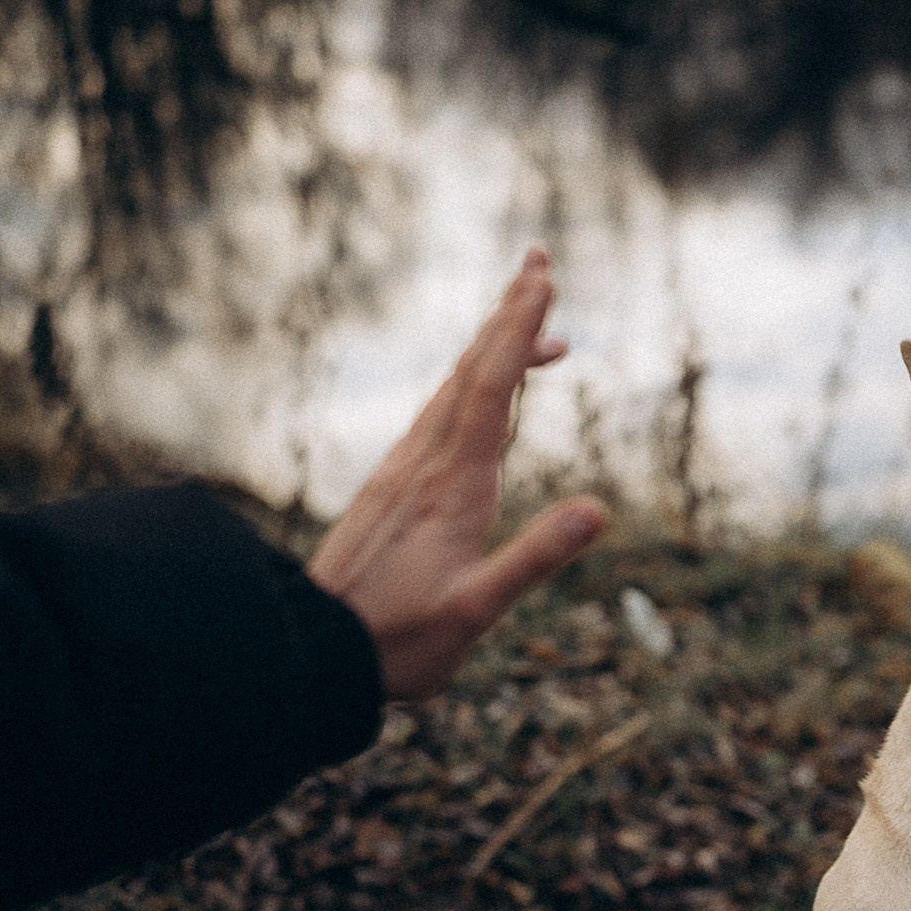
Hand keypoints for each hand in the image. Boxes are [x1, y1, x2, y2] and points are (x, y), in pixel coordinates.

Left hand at [307, 249, 605, 699]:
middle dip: (508, 314)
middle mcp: (426, 464)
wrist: (311, 651)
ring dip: (492, 347)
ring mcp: (404, 472)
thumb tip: (599, 510)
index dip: (517, 330)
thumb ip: (534, 557)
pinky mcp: (393, 487)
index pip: (491, 388)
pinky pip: (439, 416)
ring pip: (453, 390)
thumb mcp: (475, 611)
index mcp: (453, 484)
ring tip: (526, 318)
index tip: (542, 279)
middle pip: (471, 371)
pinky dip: (471, 386)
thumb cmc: (398, 641)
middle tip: (538, 260)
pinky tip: (479, 394)